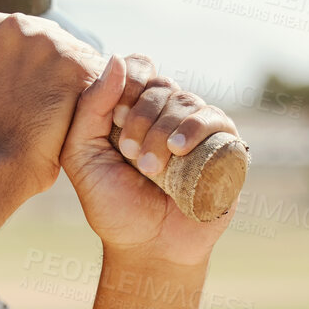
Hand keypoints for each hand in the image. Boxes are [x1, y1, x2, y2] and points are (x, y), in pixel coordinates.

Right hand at [0, 12, 107, 197]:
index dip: (31, 59)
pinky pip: (99, 74)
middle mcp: (19, 25)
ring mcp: (50, 42)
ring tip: (59, 110)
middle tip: (46, 99)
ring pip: (78, 54)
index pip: (24, 31)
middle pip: (53, 37)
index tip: (29, 82)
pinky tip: (76, 114)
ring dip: (76, 78)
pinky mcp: (77, 65)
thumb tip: (0, 49)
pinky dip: (94, 93)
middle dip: (55, 64)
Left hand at [59, 54, 237, 265]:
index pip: (138, 68)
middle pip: (161, 85)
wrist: (148, 249)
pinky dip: (197, 129)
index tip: (116, 119)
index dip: (129, 82)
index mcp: (135, 110)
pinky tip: (179, 151)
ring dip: (164, 130)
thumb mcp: (83, 155)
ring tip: (151, 167)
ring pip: (187, 102)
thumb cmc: (113, 206)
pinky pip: (218, 120)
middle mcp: (168, 115)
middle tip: (129, 155)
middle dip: (142, 117)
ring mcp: (198, 131)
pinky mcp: (225, 149)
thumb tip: (117, 59)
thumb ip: (90, 108)